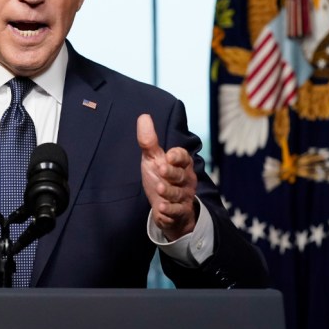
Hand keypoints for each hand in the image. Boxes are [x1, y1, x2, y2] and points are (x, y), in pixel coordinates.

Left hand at [137, 114, 197, 240]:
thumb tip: (143, 116)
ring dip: (169, 191)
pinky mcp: (179, 213)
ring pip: (179, 194)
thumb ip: (149, 141)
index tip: (168, 155)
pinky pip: (177, 212)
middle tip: (161, 169)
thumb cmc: (160, 177)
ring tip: (160, 189)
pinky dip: (170, 211)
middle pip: (181, 175)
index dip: (177, 156)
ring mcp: (184, 197)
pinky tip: (161, 209)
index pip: (183, 157)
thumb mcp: (153, 159)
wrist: (166, 207)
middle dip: (172, 173)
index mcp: (181, 164)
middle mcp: (186, 180)